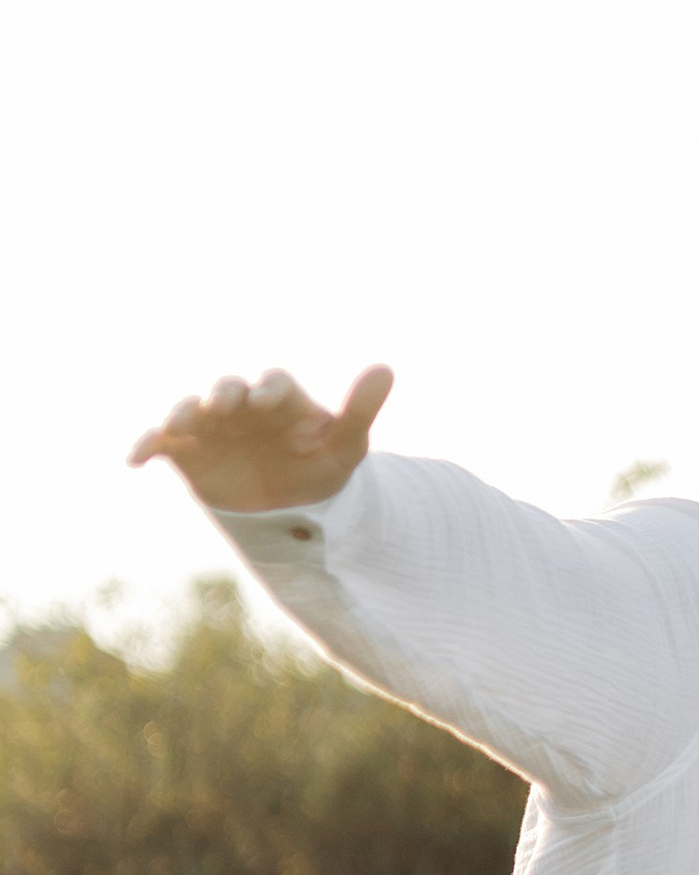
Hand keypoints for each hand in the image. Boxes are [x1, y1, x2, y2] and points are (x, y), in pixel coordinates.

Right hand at [129, 363, 393, 513]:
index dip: (271, 388)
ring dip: (182, 413)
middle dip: (224, 394)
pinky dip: (146, 445)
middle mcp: (242, 405)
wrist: (290, 506)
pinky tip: (135, 460)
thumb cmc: (321, 467)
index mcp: (280, 398)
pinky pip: (160, 443)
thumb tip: (386, 368)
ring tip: (178, 424)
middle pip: (227, 390)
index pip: (274, 382)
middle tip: (224, 403)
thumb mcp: (346, 444)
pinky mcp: (185, 451)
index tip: (270, 400)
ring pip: (190, 411)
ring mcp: (211, 426)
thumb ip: (360, 410)